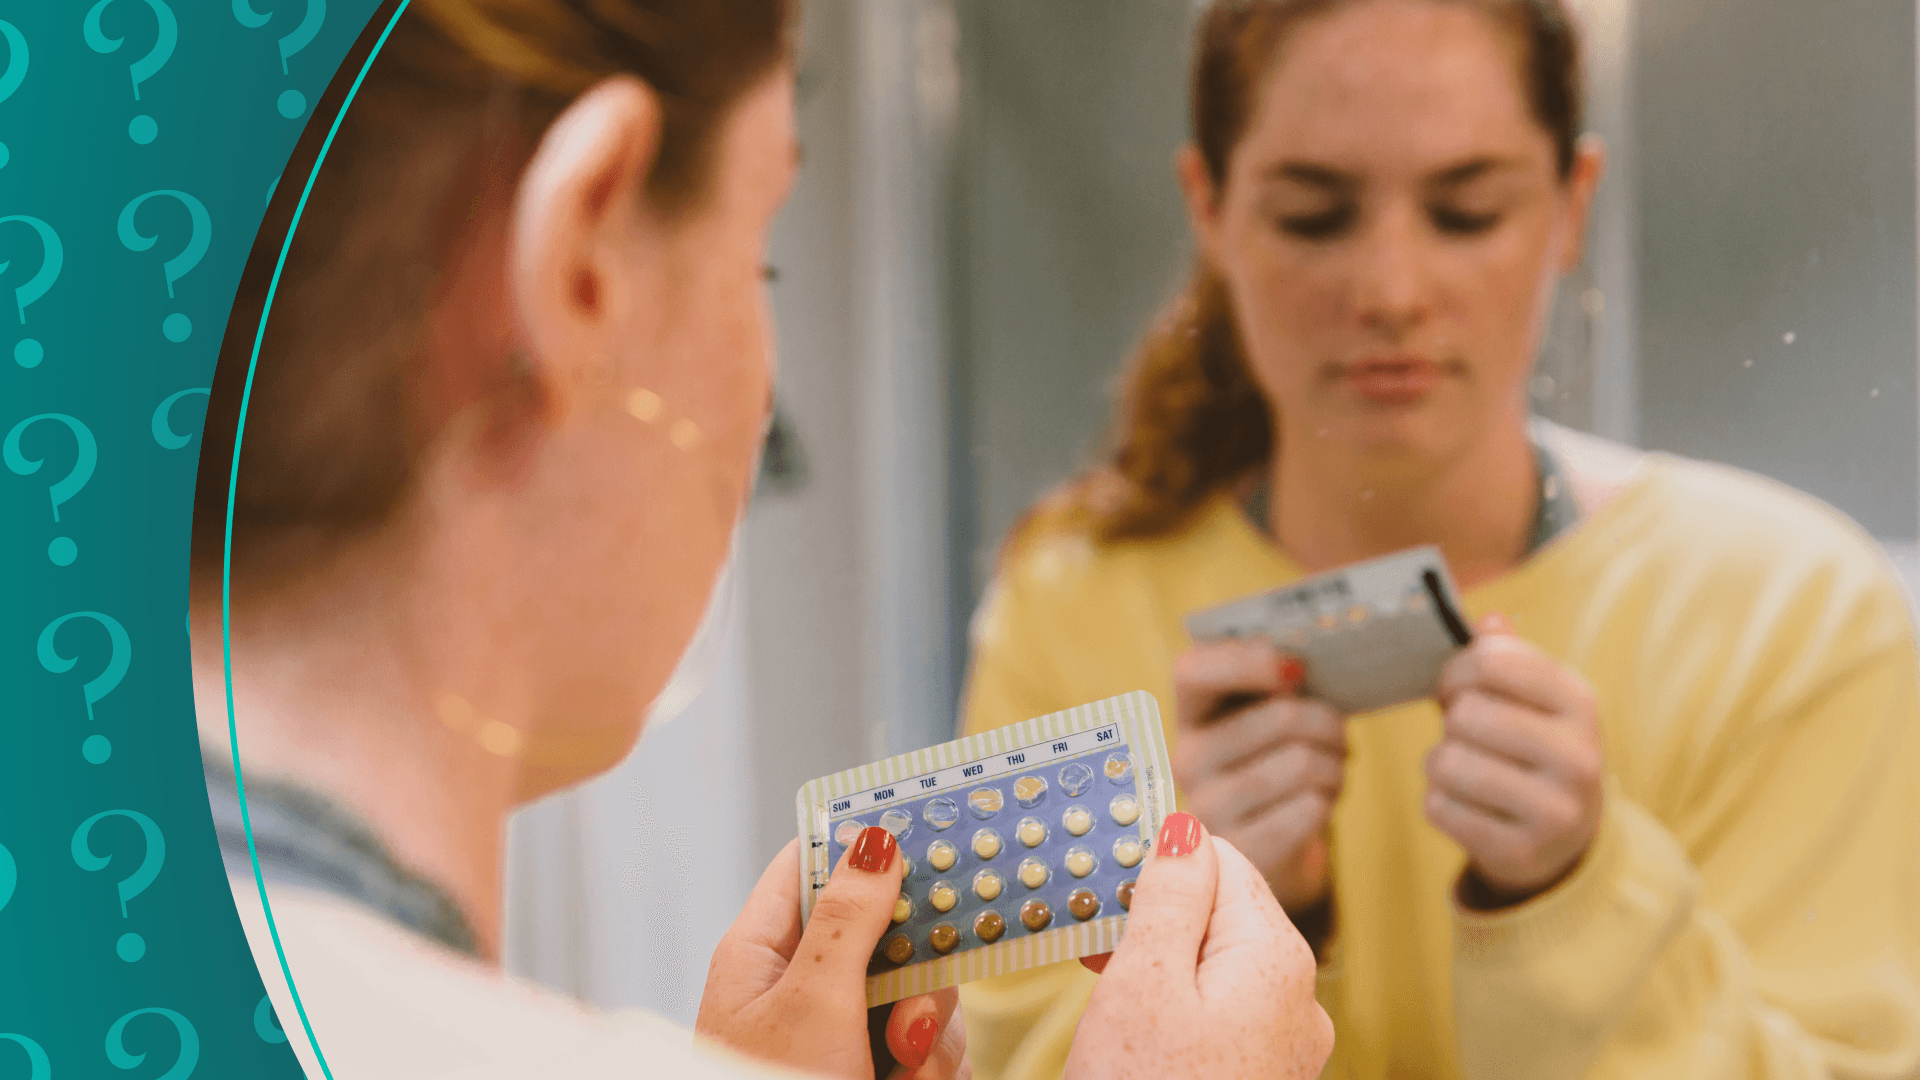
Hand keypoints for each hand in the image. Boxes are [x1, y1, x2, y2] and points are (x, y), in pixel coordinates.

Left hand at [697, 831, 968, 1078]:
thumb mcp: (813, 1002)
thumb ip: (848, 918)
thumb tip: (873, 836)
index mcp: (762, 951)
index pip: (812, 863)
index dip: (865, 843)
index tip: (928, 831)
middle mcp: (801, 985)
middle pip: (886, 929)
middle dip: (916, 970)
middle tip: (910, 1013)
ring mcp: (841, 1033)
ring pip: (920, 992)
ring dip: (927, 1035)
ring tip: (899, 1069)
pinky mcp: (874, 1071)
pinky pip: (929, 1047)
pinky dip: (928, 1070)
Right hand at [1067, 813, 1333, 1079]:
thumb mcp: (1144, 984)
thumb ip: (1170, 898)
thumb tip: (1187, 830)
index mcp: (1275, 957)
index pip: (1220, 860)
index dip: (1157, 863)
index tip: (1101, 881)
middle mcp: (1297, 997)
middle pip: (1221, 914)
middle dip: (1156, 916)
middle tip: (1089, 937)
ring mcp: (1284, 1042)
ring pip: (1216, 966)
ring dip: (1161, 963)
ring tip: (1105, 985)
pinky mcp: (1263, 1073)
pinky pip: (1221, 1012)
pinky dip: (1177, 1005)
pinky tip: (1136, 1025)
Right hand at [1171, 639, 1346, 912]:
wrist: (1269, 846)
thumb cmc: (1275, 764)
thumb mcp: (1267, 717)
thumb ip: (1277, 682)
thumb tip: (1299, 661)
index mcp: (1190, 715)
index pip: (1192, 671)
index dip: (1246, 661)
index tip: (1297, 669)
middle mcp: (1187, 760)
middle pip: (1281, 717)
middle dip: (1328, 722)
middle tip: (1337, 735)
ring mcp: (1208, 808)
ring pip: (1303, 763)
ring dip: (1334, 766)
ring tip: (1329, 772)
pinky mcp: (1239, 851)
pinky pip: (1309, 809)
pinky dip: (1327, 802)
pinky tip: (1317, 804)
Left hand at [1425, 613, 1604, 908]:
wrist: (1563, 839)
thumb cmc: (1532, 748)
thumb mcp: (1535, 699)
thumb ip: (1507, 656)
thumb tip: (1487, 619)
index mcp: (1581, 703)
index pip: (1495, 661)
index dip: (1458, 670)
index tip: (1457, 686)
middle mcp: (1579, 756)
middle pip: (1467, 714)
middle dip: (1451, 721)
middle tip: (1463, 733)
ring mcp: (1554, 810)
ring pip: (1447, 762)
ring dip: (1440, 763)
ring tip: (1463, 768)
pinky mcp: (1520, 851)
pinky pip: (1439, 807)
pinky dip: (1439, 802)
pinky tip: (1466, 804)